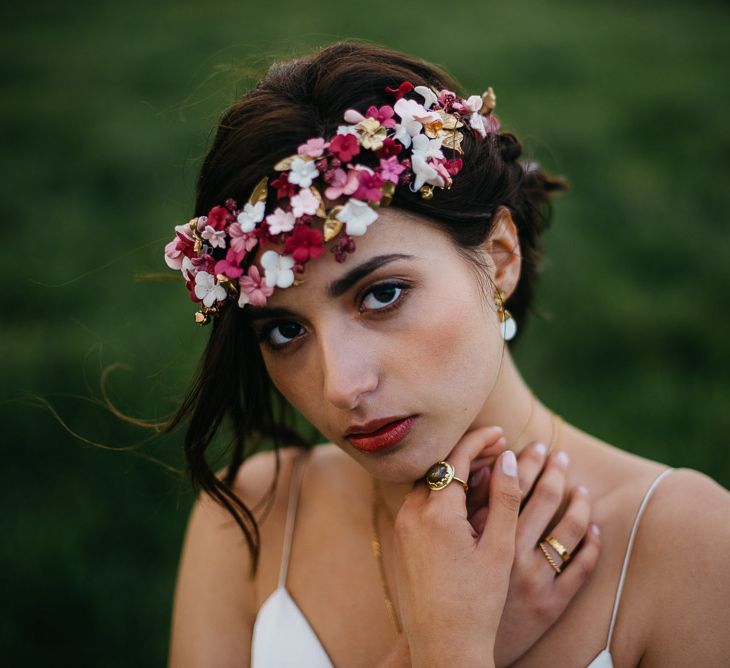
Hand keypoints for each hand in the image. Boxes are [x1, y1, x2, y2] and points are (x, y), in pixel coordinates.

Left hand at [393, 426, 520, 667]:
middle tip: (497, 445)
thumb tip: (507, 457)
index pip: (455, 457)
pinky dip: (443, 489)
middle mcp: (412, 513)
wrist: (441, 644)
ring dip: (455, 469)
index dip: (479, 440)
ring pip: (428, 481)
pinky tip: (466, 494)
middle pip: (438, 465)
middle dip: (467, 451)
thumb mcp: (499, 548)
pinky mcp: (402, 538)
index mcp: (436, 513)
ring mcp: (403, 526)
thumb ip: (504, 498)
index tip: (501, 432)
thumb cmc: (477, 602)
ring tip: (486, 467)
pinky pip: (421, 500)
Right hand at [467, 442, 601, 666]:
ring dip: (578, 500)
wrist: (454, 642)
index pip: (508, 485)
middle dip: (551, 469)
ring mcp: (536, 580)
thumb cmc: (448, 588)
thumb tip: (479, 467)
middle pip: (543, 498)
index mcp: (485, 538)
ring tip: (580, 486)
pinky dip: (590, 544)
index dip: (519, 460)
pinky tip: (592, 527)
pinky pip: (582, 568)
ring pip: (569, 528)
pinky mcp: (552, 604)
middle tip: (556, 454)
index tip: (525, 444)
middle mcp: (514, 555)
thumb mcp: (453, 546)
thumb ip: (465, 508)